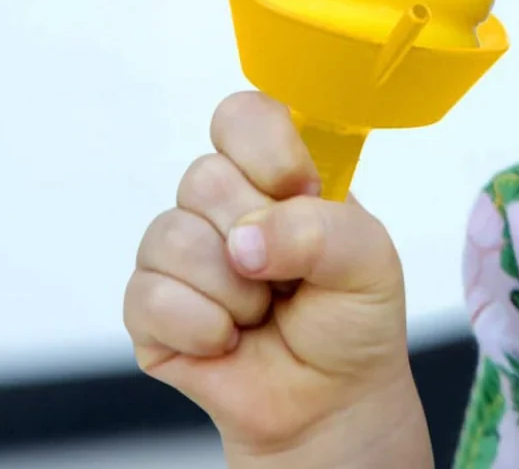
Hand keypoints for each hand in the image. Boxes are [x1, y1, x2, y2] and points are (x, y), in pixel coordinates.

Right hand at [123, 92, 429, 462]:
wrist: (329, 402)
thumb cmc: (351, 318)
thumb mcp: (369, 260)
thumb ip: (321, 230)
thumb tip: (244, 240)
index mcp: (276, 172)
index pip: (242, 115)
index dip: (264, 147)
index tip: (298, 188)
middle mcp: (223, 202)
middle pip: (204, 178)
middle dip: (258, 237)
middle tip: (288, 276)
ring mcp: (181, 252)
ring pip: (172, 236)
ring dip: (233, 291)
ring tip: (262, 311)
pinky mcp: (150, 308)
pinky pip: (149, 297)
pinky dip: (200, 327)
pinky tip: (228, 340)